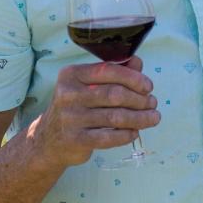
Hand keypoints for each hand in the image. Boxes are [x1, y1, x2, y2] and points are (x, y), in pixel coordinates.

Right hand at [29, 57, 160, 167]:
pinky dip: (126, 135)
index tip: (148, 86)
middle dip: (140, 99)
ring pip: (115, 117)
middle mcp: (68, 94)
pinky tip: (135, 132)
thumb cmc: (76, 107)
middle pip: (114, 94)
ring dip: (140, 118)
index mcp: (72, 74)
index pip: (108, 70)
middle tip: (153, 103)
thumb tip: (137, 62)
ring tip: (153, 118)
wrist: (49, 139)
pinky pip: (109, 137)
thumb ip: (112, 72)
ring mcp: (71, 118)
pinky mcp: (76, 139)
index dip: (133, 78)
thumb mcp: (88, 86)